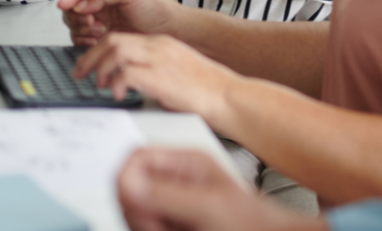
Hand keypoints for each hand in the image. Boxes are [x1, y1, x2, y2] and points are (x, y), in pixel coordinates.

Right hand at [58, 0, 186, 46]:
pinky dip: (83, 40)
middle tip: (92, 21)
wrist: (169, 31)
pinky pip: (81, 38)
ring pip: (74, 22)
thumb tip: (80, 4)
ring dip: (81, 28)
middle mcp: (102, 0)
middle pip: (73, 5)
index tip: (63, 5)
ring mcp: (101, 18)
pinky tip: (97, 41)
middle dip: (77, 14)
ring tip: (100, 31)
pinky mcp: (101, 36)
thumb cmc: (156, 8)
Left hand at [72, 32, 236, 126]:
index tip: (88, 65)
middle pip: (113, 40)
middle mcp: (158, 47)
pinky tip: (117, 94)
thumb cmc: (206, 90)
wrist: (228, 96)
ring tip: (98, 84)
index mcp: (161, 44)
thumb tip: (129, 82)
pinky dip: (117, 83)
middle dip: (91, 57)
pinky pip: (127, 73)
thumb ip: (153, 71)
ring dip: (100, 68)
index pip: (121, 38)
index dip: (99, 51)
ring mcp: (159, 60)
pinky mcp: (161, 77)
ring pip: (116, 51)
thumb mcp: (175, 72)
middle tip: (80, 73)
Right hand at [118, 148, 325, 230]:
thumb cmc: (254, 221)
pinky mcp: (174, 225)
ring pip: (136, 214)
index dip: (127, 179)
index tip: (132, 202)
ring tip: (177, 229)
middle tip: (161, 226)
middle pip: (130, 190)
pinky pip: (148, 226)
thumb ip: (167, 193)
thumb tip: (127, 181)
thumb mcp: (208, 205)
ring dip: (148, 226)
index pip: (137, 158)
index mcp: (186, 162)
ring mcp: (174, 206)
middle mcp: (177, 181)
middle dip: (139, 213)